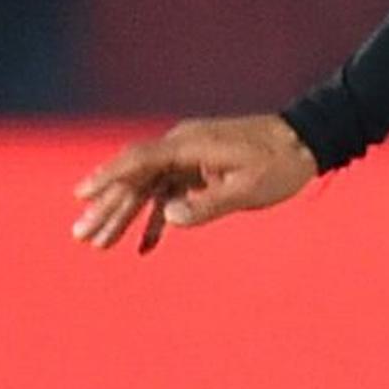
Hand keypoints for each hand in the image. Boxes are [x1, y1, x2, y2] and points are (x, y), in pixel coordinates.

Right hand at [70, 115, 316, 252]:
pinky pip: (168, 194)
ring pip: (148, 187)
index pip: (138, 160)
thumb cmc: (280, 164)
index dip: (108, 178)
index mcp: (189, 145)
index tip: (81, 195)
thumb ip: (210, 204)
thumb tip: (171, 216)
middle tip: (81, 236)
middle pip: (135, 177)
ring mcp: (189, 158)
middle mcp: (182, 146)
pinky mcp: (199, 169)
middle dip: (107, 207)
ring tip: (99, 244)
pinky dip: (157, 219)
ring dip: (125, 215)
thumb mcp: (249, 188)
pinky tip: (144, 246)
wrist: (306, 141)